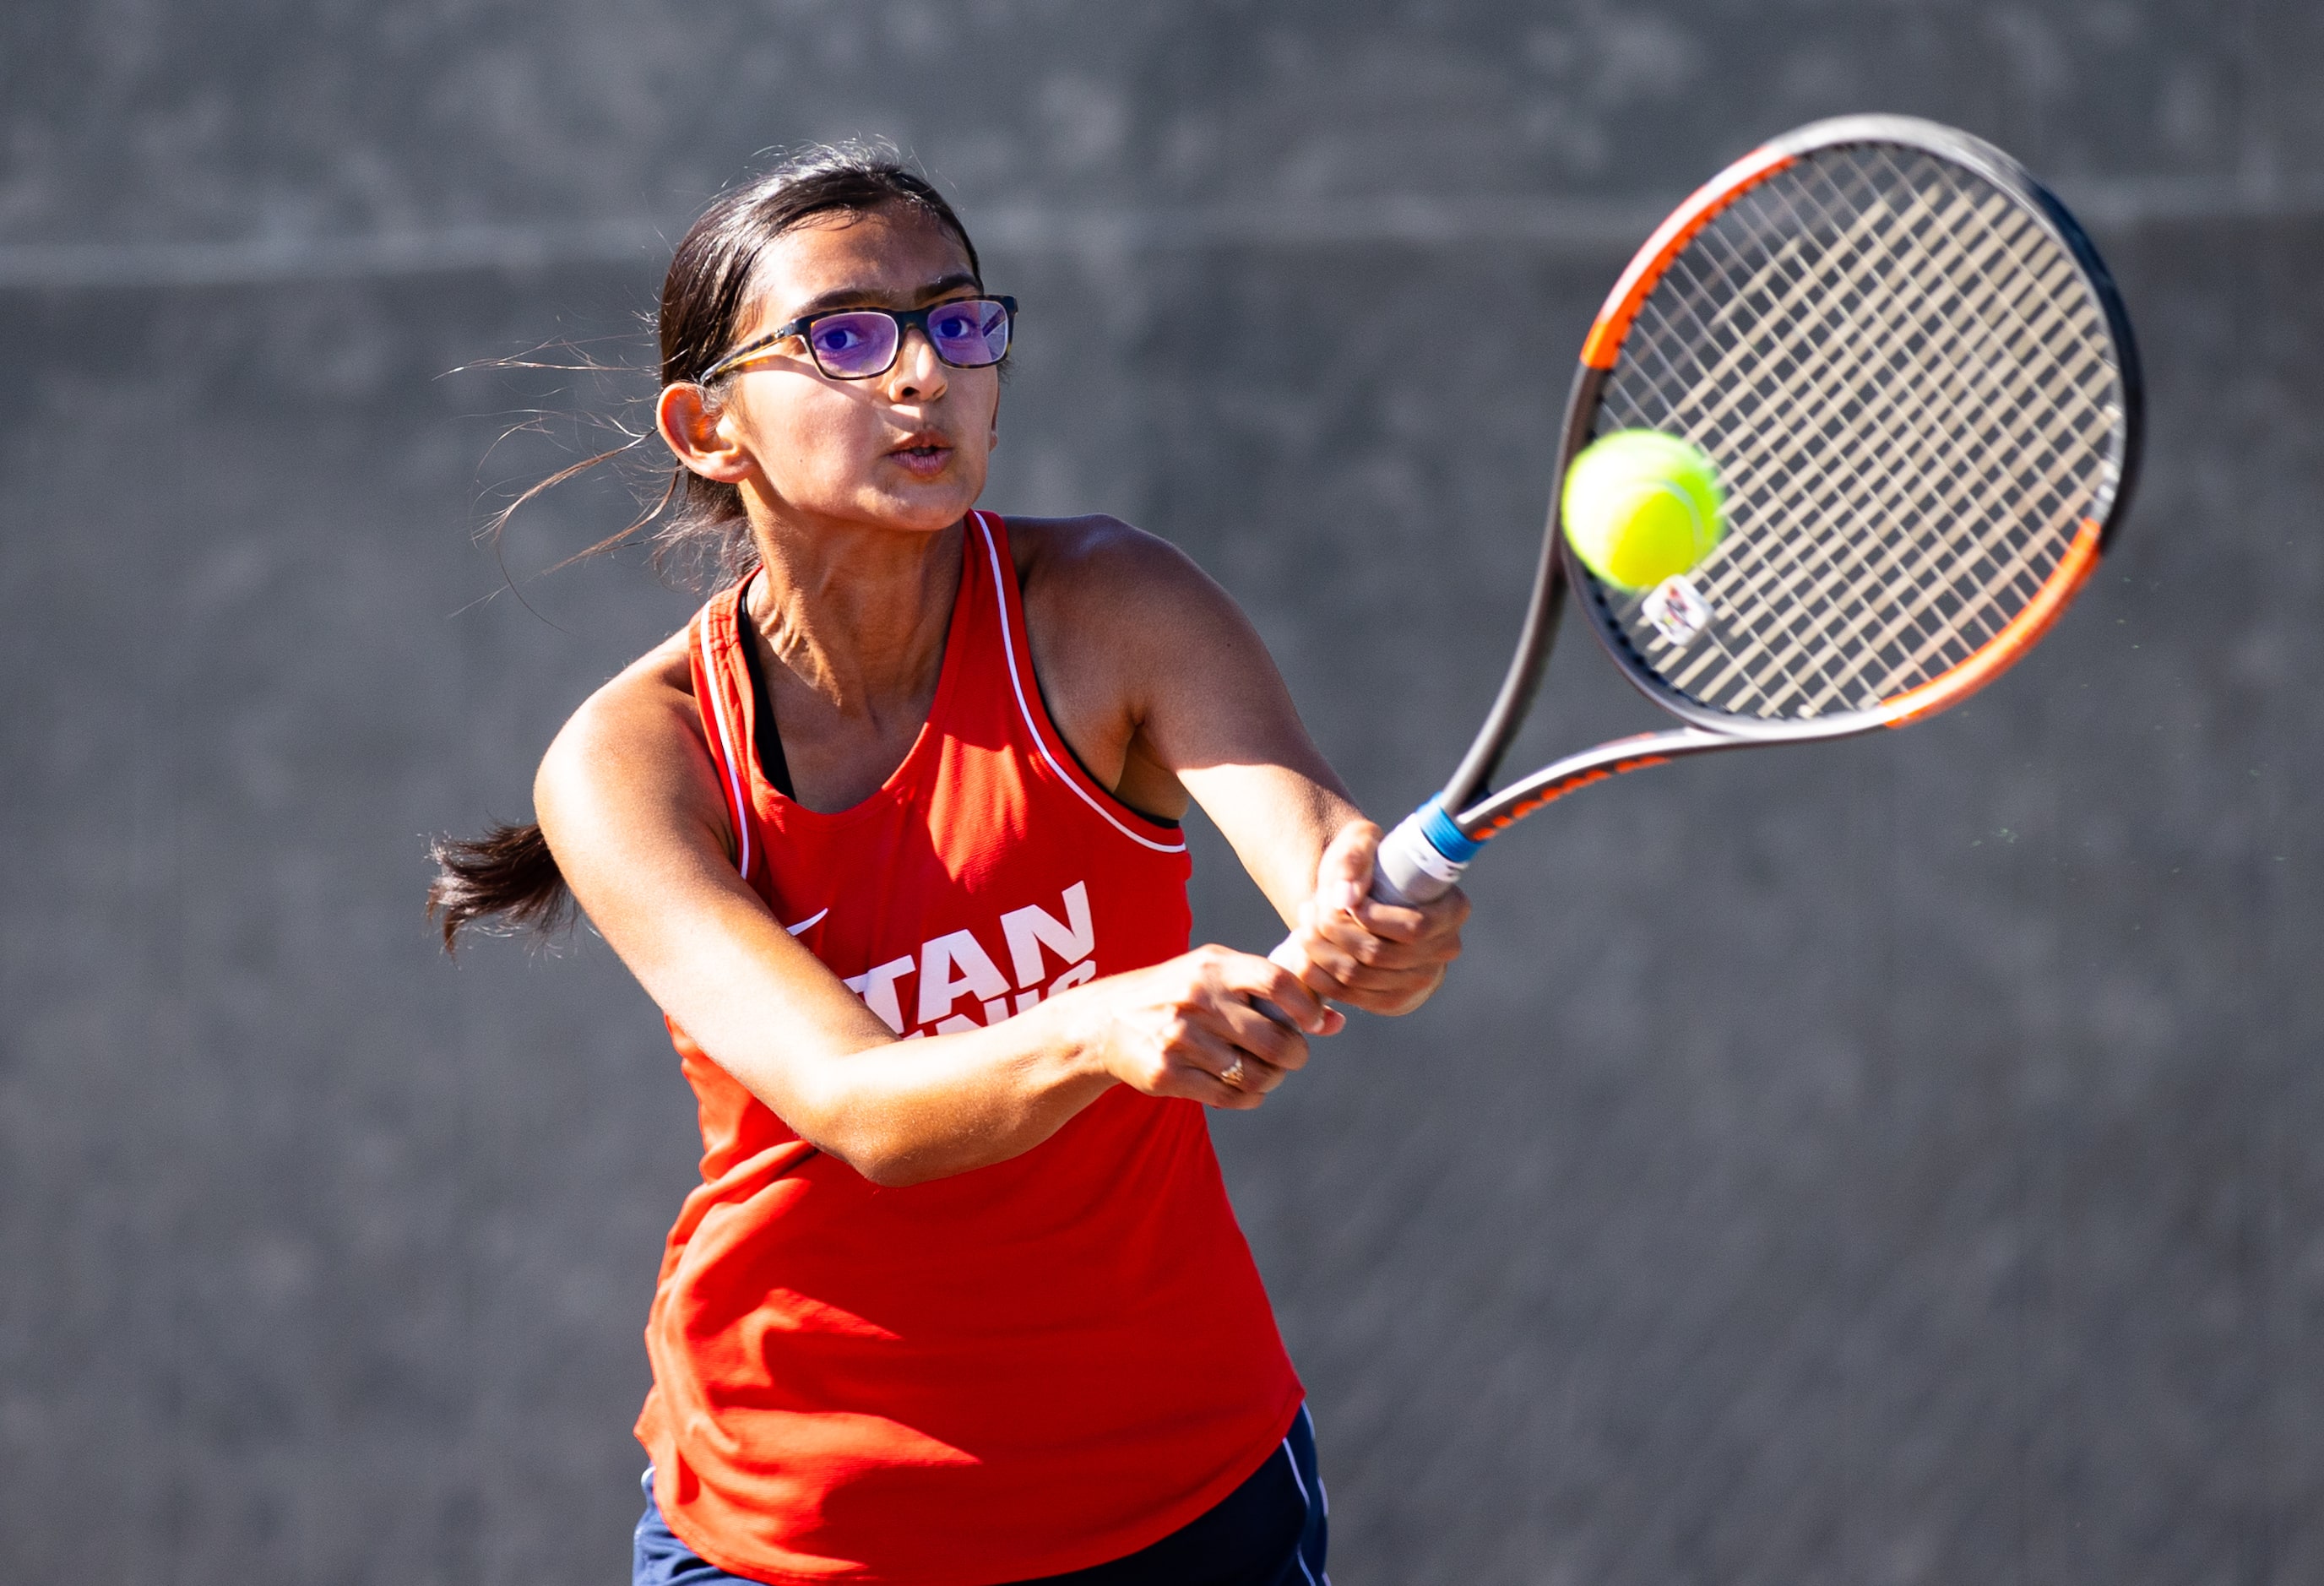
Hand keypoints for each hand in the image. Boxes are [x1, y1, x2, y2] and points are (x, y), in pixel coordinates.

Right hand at [1050, 946, 1341, 1109]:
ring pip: (1255, 1075)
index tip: (1313, 1021)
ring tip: (1265, 1073)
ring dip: (1270, 1080)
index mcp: (1214, 967)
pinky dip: (1247, 1098)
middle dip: (1295, 1055)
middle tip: (1291, 1057)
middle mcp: (1197, 999)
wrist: (1106, 1021)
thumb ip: (1273, 991)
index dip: (1307, 1006)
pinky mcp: (1166, 1073)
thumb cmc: (1179, 993)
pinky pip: (1229, 1097)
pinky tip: (1242, 1088)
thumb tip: (1335, 1022)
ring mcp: (1180, 1038)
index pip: (1277, 981)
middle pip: (1275, 1040)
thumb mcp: (1217, 974)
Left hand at [1281, 820, 1467, 1015]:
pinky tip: (1305, 953)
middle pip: (1380, 954)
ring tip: (1304, 924)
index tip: (1338, 898)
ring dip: (1320, 951)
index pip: (1415, 927)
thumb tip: (1345, 898)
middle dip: (1334, 932)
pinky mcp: (1395, 1001)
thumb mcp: (1361, 843)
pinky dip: (1320, 976)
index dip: (1371, 918)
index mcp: (1453, 909)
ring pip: (1360, 977)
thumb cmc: (1368, 865)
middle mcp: (1445, 949)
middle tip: (1308, 908)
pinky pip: (1351, 996)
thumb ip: (1353, 859)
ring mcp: (1422, 980)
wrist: (1364, 895)